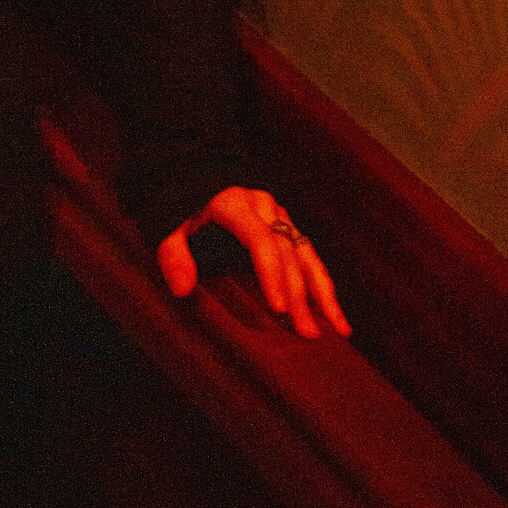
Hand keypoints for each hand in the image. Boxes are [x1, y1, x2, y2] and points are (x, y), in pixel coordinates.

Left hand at [157, 186, 350, 338]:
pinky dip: (322, 284)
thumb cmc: (180, 205)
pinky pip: (308, 255)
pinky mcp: (285, 224)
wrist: (194, 174)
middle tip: (307, 332)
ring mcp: (277, 214)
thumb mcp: (167, 224)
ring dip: (323, 293)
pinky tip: (334, 313)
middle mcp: (262, 206)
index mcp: (234, 204)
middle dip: (299, 295)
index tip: (279, 308)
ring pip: (307, 254)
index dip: (272, 274)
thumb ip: (173, 254)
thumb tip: (182, 290)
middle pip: (287, 253)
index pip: (261, 241)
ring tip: (340, 329)